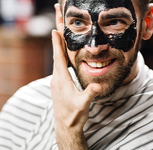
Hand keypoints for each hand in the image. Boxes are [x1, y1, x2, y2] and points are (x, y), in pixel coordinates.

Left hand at [51, 27, 101, 149]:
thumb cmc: (74, 115)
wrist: (65, 126)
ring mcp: (56, 82)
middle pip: (56, 56)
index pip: (59, 58)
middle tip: (57, 26)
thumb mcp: (83, 105)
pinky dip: (61, 57)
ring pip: (57, 61)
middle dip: (57, 41)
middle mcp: (56, 79)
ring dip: (59, 48)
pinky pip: (59, 67)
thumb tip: (97, 86)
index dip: (57, 44)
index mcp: (62, 80)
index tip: (54, 30)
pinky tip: (64, 56)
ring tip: (61, 36)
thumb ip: (89, 95)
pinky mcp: (58, 85)